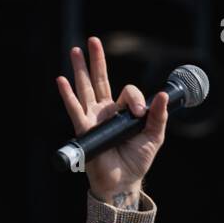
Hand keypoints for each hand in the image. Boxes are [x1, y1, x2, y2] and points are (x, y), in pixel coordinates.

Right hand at [55, 37, 168, 205]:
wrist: (123, 182)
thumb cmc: (137, 161)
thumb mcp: (154, 137)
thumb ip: (158, 117)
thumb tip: (162, 95)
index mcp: (122, 112)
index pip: (127, 92)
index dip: (133, 98)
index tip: (138, 112)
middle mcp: (106, 112)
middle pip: (100, 81)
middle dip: (97, 61)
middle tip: (93, 40)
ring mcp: (93, 119)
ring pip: (85, 89)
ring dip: (79, 70)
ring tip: (75, 50)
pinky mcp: (85, 130)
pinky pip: (75, 109)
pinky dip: (68, 95)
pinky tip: (61, 80)